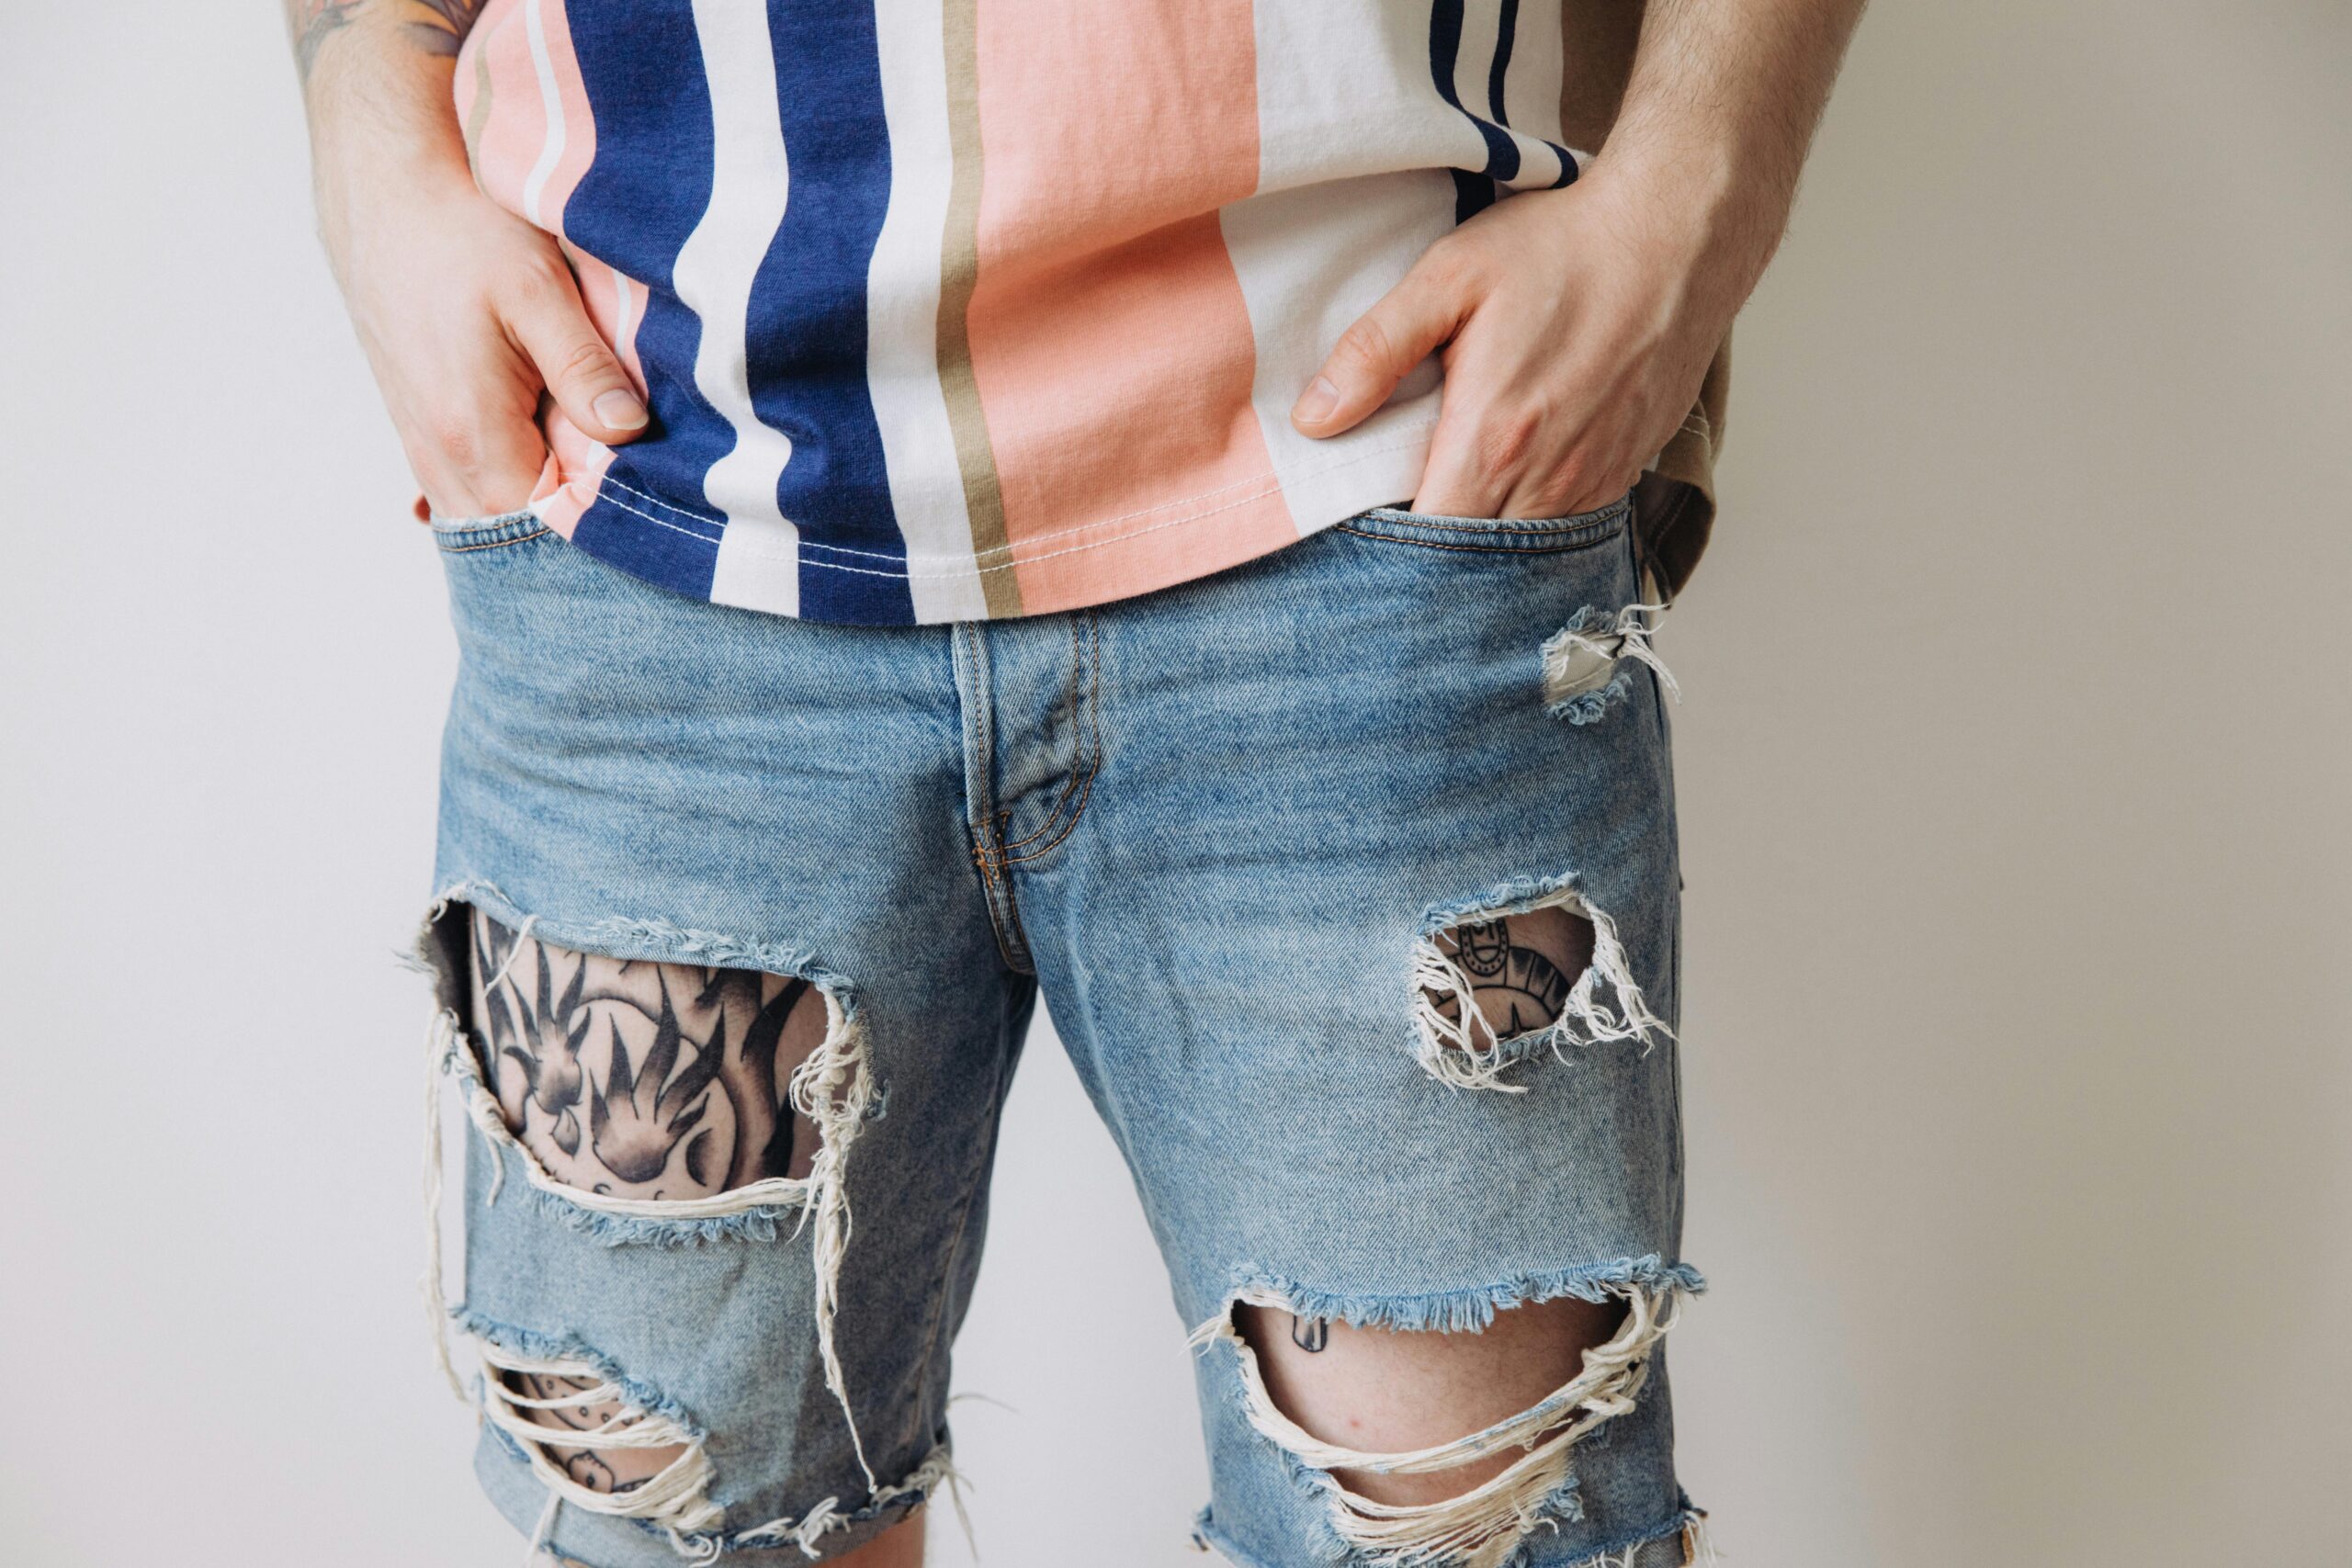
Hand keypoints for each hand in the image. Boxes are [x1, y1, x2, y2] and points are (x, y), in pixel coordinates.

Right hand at [313, 136, 647, 520]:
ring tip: (591, 484)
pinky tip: (547, 467)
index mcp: (471, 433)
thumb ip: (583, 366)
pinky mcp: (420, 427)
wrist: (384, 193)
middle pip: (513, 536)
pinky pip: (466, 489)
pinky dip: (508, 490)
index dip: (597, 525)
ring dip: (538, 508)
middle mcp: (438, 454)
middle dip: (569, 529)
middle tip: (626, 502)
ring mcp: (422, 445)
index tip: (644, 506)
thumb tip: (628, 430)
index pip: (543, 525)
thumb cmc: (461, 232)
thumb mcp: (537, 289)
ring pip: (487, 516)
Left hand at [1290, 161, 1764, 519]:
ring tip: (1449, 499)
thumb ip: (1376, 350)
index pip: (1426, 542)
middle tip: (1396, 519)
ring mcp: (1594, 483)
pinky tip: (1505, 485)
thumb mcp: (1450, 278)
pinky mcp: (1624, 473)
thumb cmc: (1560, 249)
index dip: (1388, 547)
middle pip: (1473, 561)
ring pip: (1521, 553)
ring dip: (1482, 540)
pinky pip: (1564, 529)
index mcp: (1493, 439)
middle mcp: (1548, 479)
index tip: (1363, 524)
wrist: (1676, 235)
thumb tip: (1314, 419)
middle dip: (1431, 554)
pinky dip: (1529, 522)